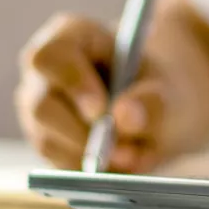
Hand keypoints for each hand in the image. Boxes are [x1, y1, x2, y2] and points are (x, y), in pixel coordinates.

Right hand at [15, 9, 208, 173]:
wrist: (160, 108)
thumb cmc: (158, 85)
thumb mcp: (168, 87)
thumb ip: (153, 100)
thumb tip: (124, 117)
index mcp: (71, 37)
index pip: (51, 56)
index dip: (72, 83)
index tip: (101, 110)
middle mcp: (44, 74)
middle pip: (42, 106)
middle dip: (84, 133)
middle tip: (125, 151)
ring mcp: (39, 111)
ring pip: (50, 142)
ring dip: (92, 157)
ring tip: (135, 156)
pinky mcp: (47, 143)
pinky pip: (58, 166)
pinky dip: (92, 172)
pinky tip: (122, 165)